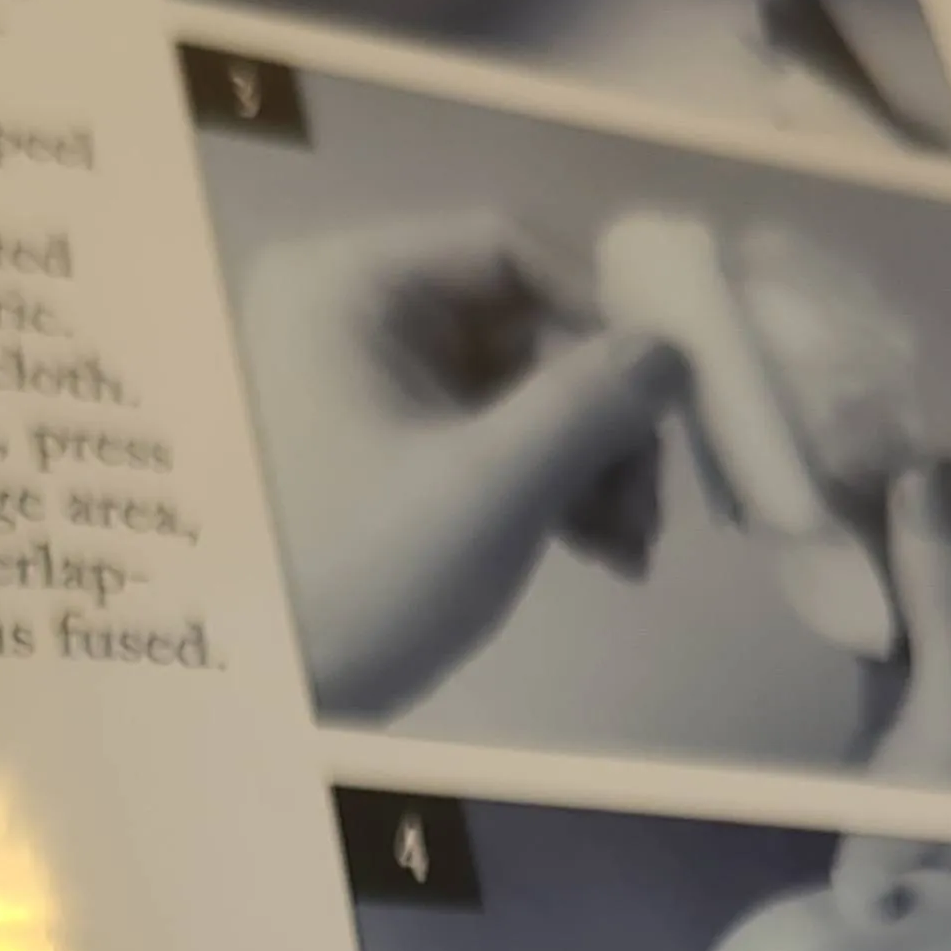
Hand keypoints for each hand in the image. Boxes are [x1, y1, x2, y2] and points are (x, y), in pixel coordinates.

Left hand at [244, 211, 684, 715]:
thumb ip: (590, 404)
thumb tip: (674, 349)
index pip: (506, 248)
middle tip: (654, 496)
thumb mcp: (488, 488)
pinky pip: (501, 436)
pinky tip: (607, 550)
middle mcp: (356, 315)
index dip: (600, 308)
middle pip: (526, 326)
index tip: (667, 383)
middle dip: (604, 414)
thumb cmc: (360, 580)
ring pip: (526, 388)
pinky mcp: (398, 450)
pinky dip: (559, 485)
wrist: (276, 703)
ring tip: (633, 543)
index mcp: (346, 287)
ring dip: (597, 462)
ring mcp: (377, 386)